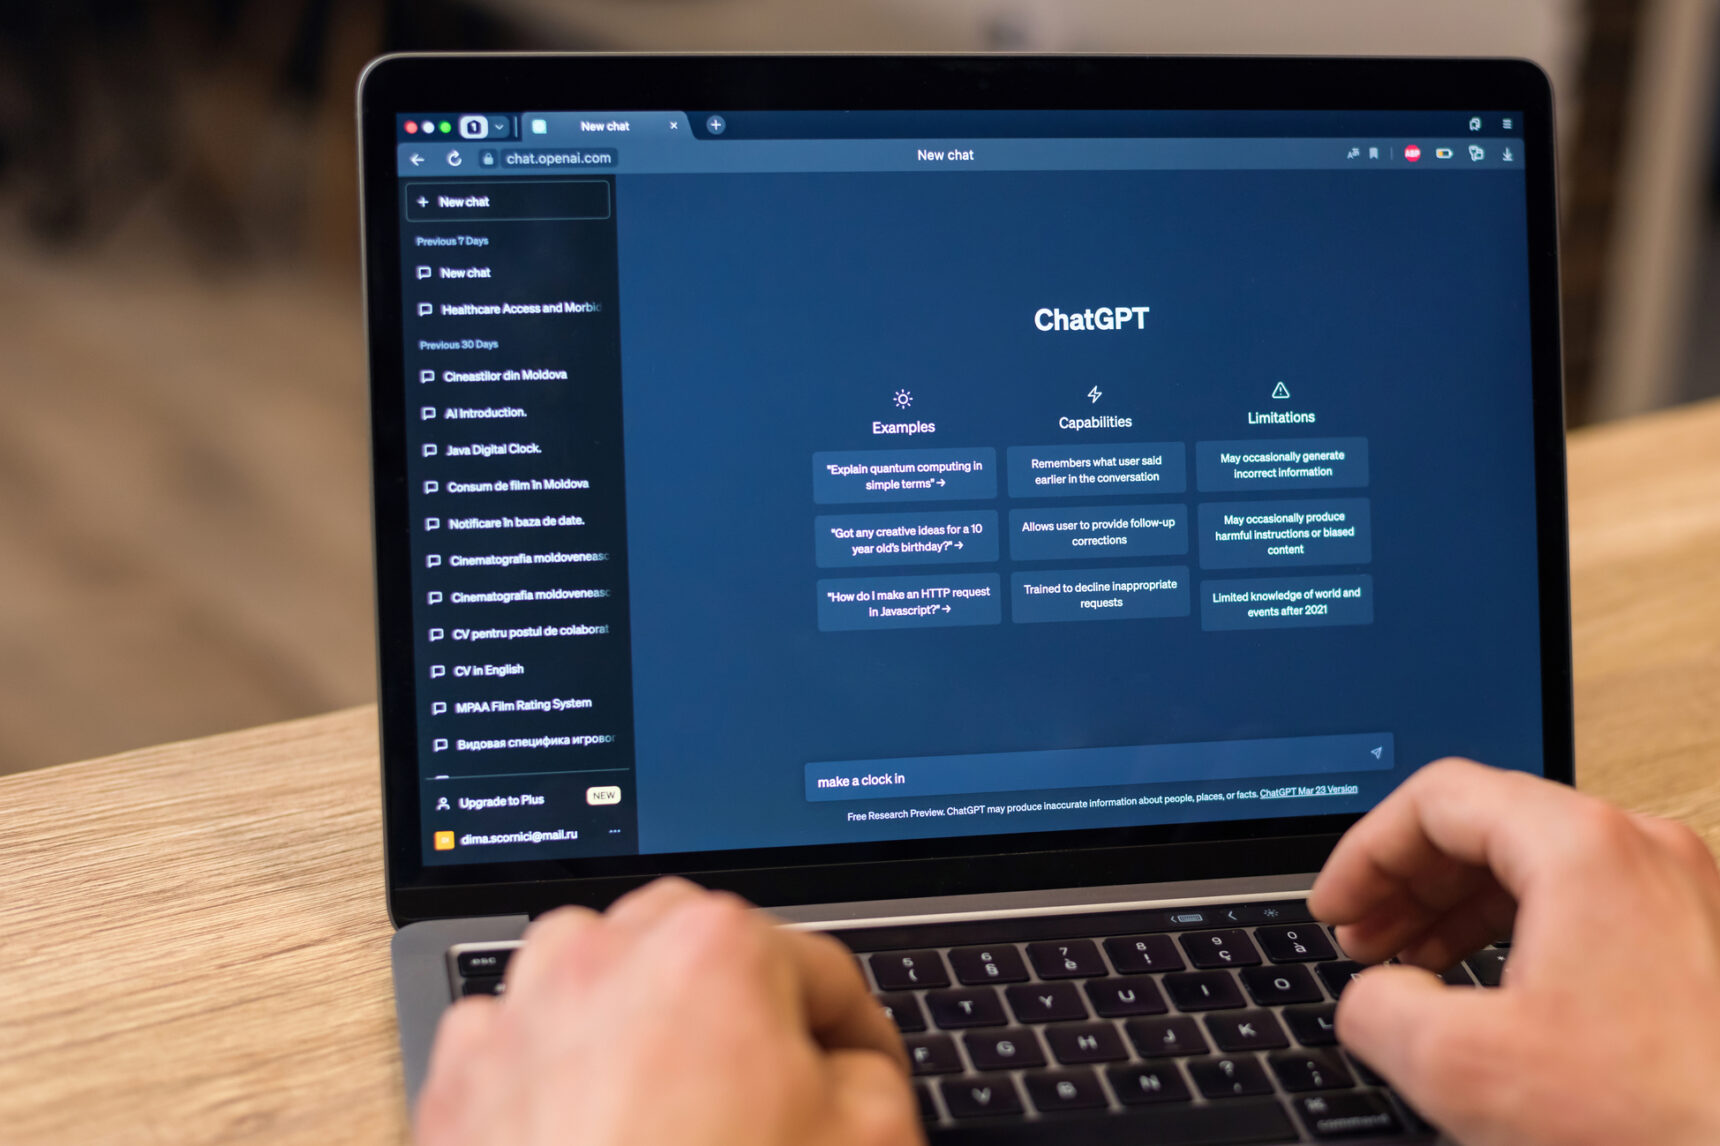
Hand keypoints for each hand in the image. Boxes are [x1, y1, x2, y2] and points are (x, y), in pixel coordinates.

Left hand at [416, 877, 920, 1145]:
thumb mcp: (873, 1145)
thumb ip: (876, 1078)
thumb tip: (851, 1069)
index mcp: (716, 951)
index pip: (822, 972)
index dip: (858, 1035)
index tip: (863, 1075)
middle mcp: (606, 959)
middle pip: (696, 946)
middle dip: (739, 1004)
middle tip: (772, 1086)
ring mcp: (520, 1018)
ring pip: (592, 971)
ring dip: (634, 1012)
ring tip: (668, 1093)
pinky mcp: (459, 1088)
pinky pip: (513, 1043)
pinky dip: (547, 1069)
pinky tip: (583, 1129)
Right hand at [1310, 757, 1719, 1145]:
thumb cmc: (1660, 1121)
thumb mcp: (1464, 1069)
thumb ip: (1377, 1010)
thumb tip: (1373, 994)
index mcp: (1583, 848)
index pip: (1438, 798)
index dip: (1364, 853)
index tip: (1335, 909)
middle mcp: (1643, 850)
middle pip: (1489, 822)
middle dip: (1408, 882)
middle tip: (1361, 940)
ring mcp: (1686, 892)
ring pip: (1540, 865)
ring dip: (1459, 909)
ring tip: (1414, 968)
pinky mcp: (1706, 942)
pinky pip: (1589, 907)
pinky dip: (1521, 934)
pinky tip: (1495, 992)